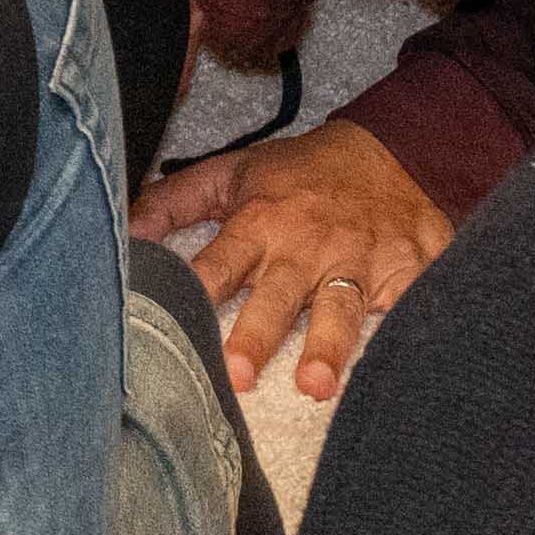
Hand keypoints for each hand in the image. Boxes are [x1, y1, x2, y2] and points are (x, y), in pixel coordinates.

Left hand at [131, 119, 453, 400]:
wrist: (394, 148)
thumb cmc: (301, 173)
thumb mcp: (233, 173)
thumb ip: (174, 203)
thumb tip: (123, 233)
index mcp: (260, 222)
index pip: (220, 262)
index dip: (196, 292)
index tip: (173, 325)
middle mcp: (308, 244)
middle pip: (278, 295)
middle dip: (257, 333)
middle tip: (237, 376)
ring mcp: (362, 259)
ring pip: (341, 307)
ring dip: (327, 346)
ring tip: (313, 386)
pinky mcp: (410, 269)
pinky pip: (411, 302)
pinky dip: (410, 329)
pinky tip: (403, 364)